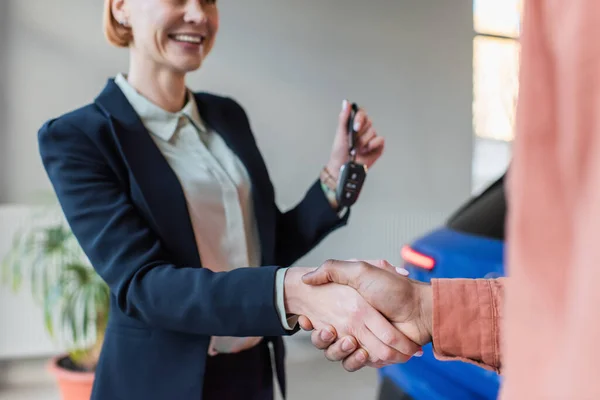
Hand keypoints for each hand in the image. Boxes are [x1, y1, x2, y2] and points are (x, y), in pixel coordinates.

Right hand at [284, 267, 420, 365]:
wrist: (421, 310)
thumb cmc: (394, 289)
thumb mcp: (361, 269)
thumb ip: (333, 269)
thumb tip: (306, 278)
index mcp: (349, 305)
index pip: (320, 317)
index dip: (310, 322)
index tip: (309, 319)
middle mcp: (353, 323)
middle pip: (325, 338)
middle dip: (321, 337)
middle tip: (328, 329)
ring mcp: (362, 340)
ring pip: (335, 352)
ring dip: (336, 349)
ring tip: (347, 340)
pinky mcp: (372, 356)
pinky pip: (352, 364)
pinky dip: (353, 361)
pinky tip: (359, 351)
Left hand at [326, 100, 384, 179]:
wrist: (344, 167)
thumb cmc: (340, 152)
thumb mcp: (340, 133)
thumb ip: (344, 118)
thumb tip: (346, 102)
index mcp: (354, 124)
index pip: (361, 113)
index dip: (359, 118)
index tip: (355, 126)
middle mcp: (364, 130)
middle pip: (368, 121)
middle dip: (360, 132)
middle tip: (353, 140)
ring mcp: (371, 138)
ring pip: (373, 131)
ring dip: (363, 141)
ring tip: (357, 149)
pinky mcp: (378, 146)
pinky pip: (380, 139)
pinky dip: (372, 145)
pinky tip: (365, 150)